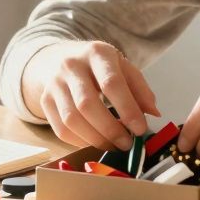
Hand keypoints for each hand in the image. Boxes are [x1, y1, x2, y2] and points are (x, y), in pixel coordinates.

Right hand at [23, 40, 159, 150]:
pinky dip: (80, 141)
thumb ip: (139, 88)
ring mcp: (54, 83)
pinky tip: (96, 142)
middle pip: (87, 104)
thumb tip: (154, 113)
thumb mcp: (122, 66)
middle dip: (110, 129)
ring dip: (96, 139)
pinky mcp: (45, 100)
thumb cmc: (97, 65)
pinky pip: (60, 129)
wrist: (58, 58)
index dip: (127, 109)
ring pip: (71, 119)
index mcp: (96, 53)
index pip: (111, 83)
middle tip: (127, 144)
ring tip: (113, 146)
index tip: (140, 129)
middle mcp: (71, 65)